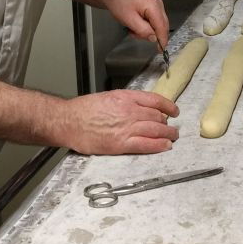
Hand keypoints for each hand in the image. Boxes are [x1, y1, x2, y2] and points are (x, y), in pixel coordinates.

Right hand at [59, 89, 178, 154]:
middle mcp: (130, 111)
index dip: (168, 106)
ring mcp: (127, 128)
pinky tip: (166, 146)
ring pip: (155, 130)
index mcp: (127, 97)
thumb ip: (126, 101)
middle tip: (172, 128)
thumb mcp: (109, 96)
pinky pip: (146, 144)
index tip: (174, 111)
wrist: (68, 121)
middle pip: (157, 117)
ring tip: (173, 137)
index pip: (155, 100)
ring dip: (168, 134)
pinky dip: (158, 145)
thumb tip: (141, 108)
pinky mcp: (121, 144)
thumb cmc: (84, 109)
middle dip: (167, 123)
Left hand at [107, 0, 169, 46]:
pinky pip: (154, 22)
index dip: (162, 39)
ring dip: (147, 31)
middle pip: (162, 26)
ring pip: (158, 25)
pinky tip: (136, 26)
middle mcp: (159, 5)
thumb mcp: (129, 20)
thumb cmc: (120, 5)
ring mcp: (157, 6)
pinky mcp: (154, 8)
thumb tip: (154, 38)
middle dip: (151, 34)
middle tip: (137, 35)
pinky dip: (146, 27)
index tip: (161, 50)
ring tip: (133, 29)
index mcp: (154, 6)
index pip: (162, 26)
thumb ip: (143, 30)